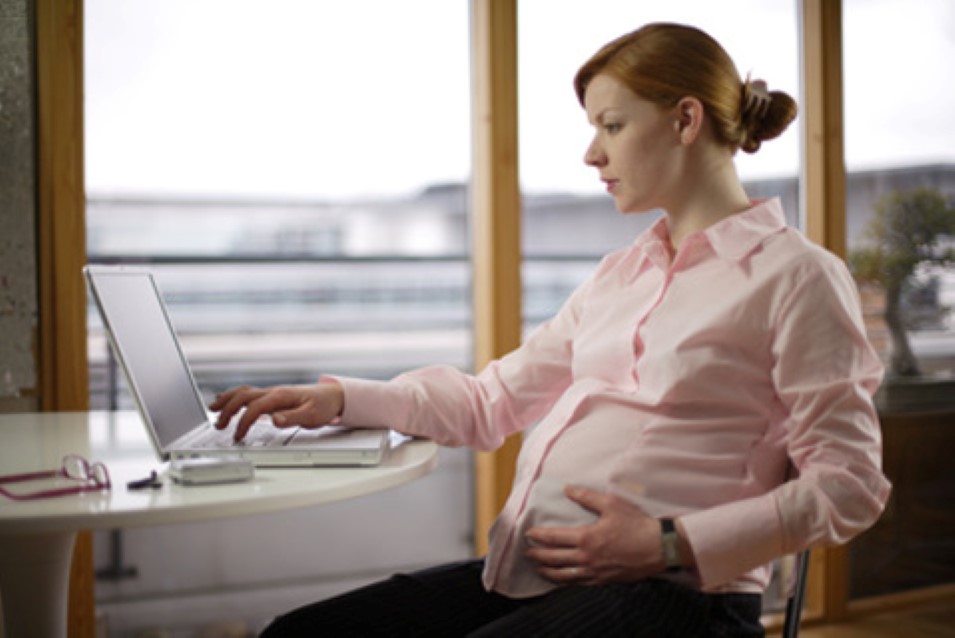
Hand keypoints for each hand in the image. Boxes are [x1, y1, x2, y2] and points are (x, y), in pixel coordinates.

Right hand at [209, 382, 344, 441]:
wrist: (334, 395)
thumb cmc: (324, 405)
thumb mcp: (312, 416)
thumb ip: (292, 418)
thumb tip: (274, 420)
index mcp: (281, 396)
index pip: (255, 408)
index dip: (244, 422)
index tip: (238, 436)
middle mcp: (274, 392)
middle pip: (243, 396)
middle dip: (227, 410)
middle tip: (219, 425)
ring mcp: (272, 393)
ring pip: (243, 392)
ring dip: (227, 400)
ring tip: (213, 410)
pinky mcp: (273, 396)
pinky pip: (249, 394)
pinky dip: (235, 397)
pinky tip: (227, 402)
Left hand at [523, 485, 670, 585]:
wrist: (658, 549)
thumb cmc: (636, 525)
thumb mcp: (611, 504)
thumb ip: (587, 497)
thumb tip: (567, 489)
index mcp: (586, 538)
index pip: (554, 538)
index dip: (538, 536)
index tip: (528, 534)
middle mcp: (586, 557)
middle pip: (554, 558)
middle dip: (537, 555)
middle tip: (527, 552)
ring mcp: (594, 572)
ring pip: (563, 575)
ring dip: (547, 571)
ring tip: (538, 567)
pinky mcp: (603, 580)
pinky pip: (578, 583)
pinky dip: (564, 581)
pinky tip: (561, 579)